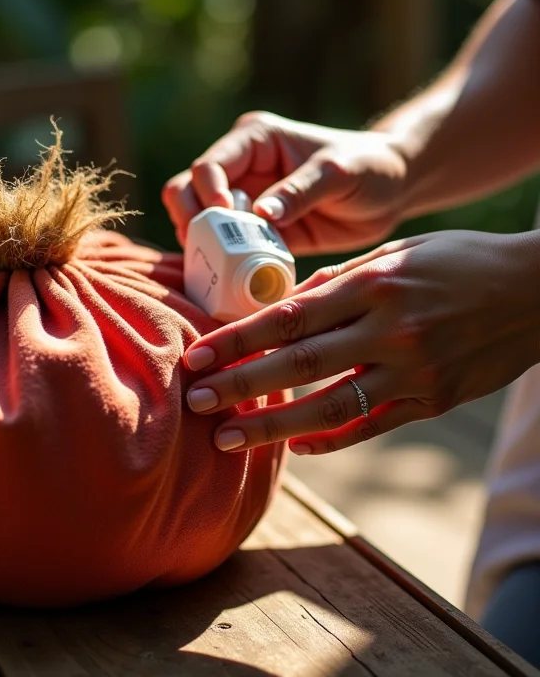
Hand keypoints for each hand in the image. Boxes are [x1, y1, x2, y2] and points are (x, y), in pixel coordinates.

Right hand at [161, 111, 408, 253]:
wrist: (391, 193)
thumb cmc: (368, 167)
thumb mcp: (338, 173)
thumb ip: (300, 191)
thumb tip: (260, 214)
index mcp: (254, 142)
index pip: (209, 165)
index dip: (207, 192)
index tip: (226, 216)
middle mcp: (240, 170)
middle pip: (185, 191)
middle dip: (191, 220)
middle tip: (210, 247)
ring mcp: (243, 203)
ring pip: (197, 222)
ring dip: (203, 245)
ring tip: (225, 265)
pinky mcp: (254, 233)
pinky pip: (225, 250)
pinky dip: (223, 264)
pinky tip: (237, 277)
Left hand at [182, 230, 539, 454]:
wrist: (536, 290)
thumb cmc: (457, 260)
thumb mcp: (396, 252)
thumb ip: (337, 281)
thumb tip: (282, 305)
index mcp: (374, 284)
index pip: (288, 317)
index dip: (236, 340)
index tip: (196, 357)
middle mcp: (390, 329)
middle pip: (299, 365)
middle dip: (240, 385)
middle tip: (193, 401)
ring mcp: (415, 371)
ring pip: (331, 406)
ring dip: (274, 426)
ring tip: (227, 437)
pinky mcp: (434, 400)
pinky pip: (373, 425)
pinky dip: (331, 439)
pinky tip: (295, 447)